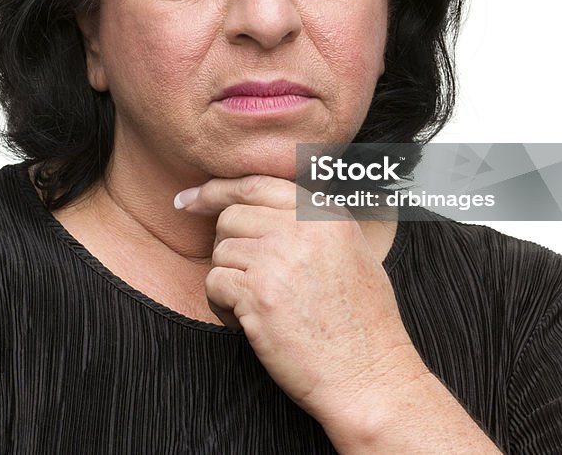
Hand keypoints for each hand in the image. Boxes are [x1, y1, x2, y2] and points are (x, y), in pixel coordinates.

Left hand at [174, 175, 427, 430]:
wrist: (370, 377)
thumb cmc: (361, 324)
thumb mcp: (351, 252)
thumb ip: (310, 222)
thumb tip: (255, 208)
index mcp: (325, 213)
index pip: (257, 184)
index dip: (218, 190)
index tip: (191, 201)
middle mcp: (302, 227)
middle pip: (232, 216)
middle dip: (228, 247)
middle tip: (246, 281)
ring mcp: (280, 257)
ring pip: (220, 251)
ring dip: (228, 282)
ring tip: (257, 308)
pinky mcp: (260, 293)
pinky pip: (214, 283)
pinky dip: (221, 306)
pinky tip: (247, 324)